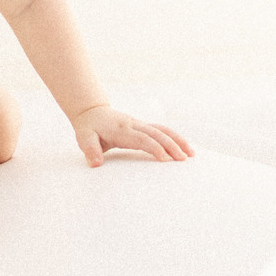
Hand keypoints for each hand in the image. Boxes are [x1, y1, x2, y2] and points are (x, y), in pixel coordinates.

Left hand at [71, 105, 194, 168]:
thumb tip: (95, 164)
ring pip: (163, 130)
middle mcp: (134, 125)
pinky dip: (174, 137)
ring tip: (191, 153)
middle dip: (172, 145)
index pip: (142, 139)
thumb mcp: (84, 138)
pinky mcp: (143, 126)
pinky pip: (161, 130)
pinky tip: (184, 147)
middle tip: (184, 159)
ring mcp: (140, 124)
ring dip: (178, 140)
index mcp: (122, 129)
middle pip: (157, 134)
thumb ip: (90, 150)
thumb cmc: (89, 128)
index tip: (165, 160)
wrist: (92, 112)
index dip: (154, 148)